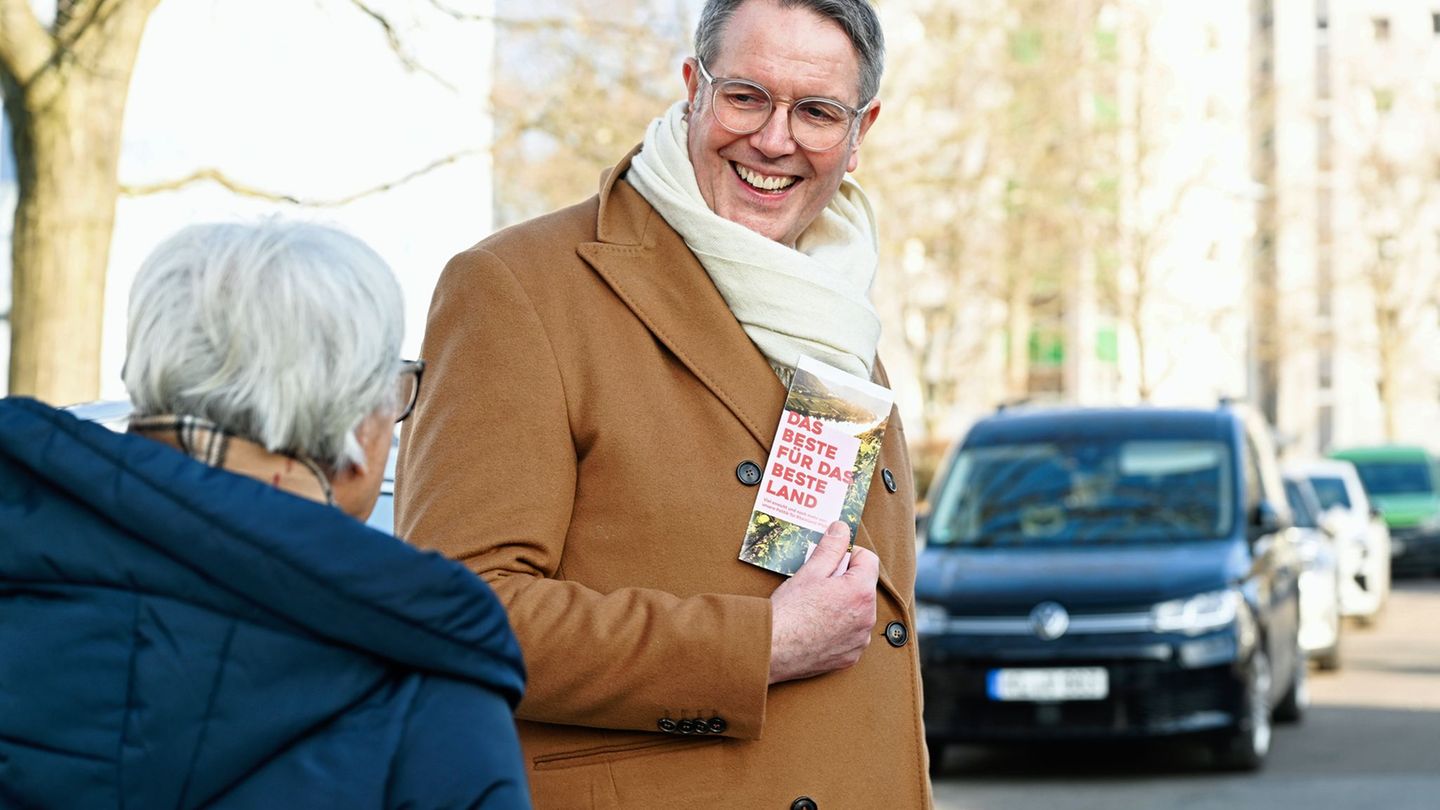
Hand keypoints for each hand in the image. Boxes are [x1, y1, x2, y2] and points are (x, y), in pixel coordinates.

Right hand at [767, 521, 879, 684]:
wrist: (772, 650)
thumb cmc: (789, 611)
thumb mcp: (809, 571)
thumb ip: (831, 547)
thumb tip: (842, 529)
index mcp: (860, 591)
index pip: (869, 559)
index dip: (848, 555)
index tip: (830, 561)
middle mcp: (868, 617)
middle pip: (863, 586)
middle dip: (845, 581)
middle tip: (816, 585)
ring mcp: (860, 640)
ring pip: (858, 611)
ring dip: (843, 605)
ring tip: (814, 608)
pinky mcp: (850, 657)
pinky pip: (851, 635)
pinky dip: (839, 629)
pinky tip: (816, 627)